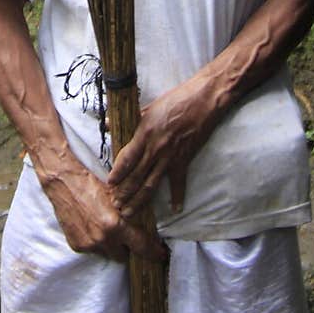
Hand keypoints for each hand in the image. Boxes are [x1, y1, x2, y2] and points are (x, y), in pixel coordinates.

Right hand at [42, 163, 166, 262]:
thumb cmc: (90, 185)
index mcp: (115, 226)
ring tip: (103, 227)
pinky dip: (94, 242)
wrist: (63, 183)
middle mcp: (102, 239)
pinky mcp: (77, 245)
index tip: (159, 255)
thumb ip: (129, 214)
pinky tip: (90, 226)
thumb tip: (144, 227)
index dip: (152, 252)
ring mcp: (89, 244)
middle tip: (123, 234)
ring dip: (108, 245)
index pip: (140, 246)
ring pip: (106, 253)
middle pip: (123, 256)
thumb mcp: (115, 197)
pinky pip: (92, 250)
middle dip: (125, 247)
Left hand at [107, 73, 220, 219]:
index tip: (109, 185)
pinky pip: (179, 183)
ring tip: (130, 213)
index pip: (127, 158)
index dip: (117, 173)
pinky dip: (177, 197)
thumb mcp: (149, 106)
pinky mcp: (184, 160)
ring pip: (151, 184)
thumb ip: (130, 119)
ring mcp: (170, 157)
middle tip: (116, 206)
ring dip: (140, 201)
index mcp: (145, 133)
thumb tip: (109, 123)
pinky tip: (175, 209)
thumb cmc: (176, 99)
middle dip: (124, 193)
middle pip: (136, 176)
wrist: (203, 100)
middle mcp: (156, 148)